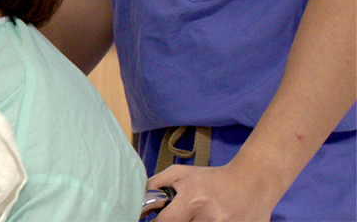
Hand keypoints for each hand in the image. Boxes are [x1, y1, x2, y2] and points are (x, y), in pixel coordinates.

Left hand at [147, 163, 279, 221]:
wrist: (252, 181)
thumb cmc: (212, 178)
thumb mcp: (180, 173)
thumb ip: (155, 184)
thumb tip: (138, 199)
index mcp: (193, 201)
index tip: (157, 220)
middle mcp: (210, 217)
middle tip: (184, 215)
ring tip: (197, 217)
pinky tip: (209, 219)